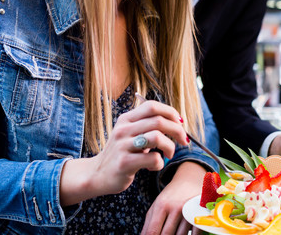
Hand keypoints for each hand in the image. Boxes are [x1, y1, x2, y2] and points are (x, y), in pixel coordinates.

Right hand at [60, 100, 187, 205]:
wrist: (98, 174)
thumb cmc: (121, 153)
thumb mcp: (129, 133)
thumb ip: (147, 125)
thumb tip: (176, 120)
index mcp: (126, 119)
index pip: (152, 106)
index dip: (170, 112)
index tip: (180, 123)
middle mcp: (123, 130)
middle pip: (158, 121)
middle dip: (177, 130)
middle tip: (182, 140)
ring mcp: (123, 146)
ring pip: (156, 137)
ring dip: (169, 146)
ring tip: (168, 154)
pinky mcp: (124, 163)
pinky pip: (153, 159)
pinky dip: (159, 163)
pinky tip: (154, 166)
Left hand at [141, 162, 205, 234]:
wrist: (189, 180)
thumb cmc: (170, 196)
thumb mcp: (156, 206)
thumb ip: (148, 223)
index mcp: (161, 206)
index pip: (152, 231)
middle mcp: (175, 208)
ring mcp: (189, 211)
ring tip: (174, 232)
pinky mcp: (200, 214)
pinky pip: (195, 234)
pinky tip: (185, 233)